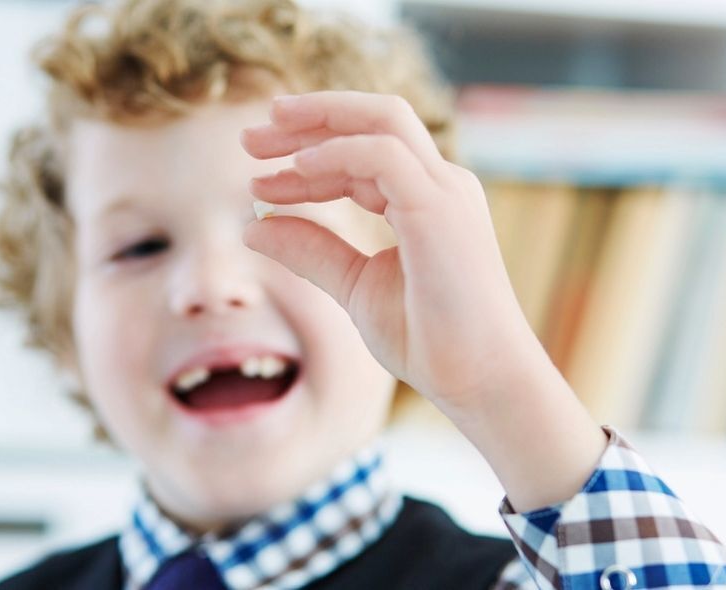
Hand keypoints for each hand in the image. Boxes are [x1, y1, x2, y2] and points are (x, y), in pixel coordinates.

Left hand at [241, 91, 537, 415]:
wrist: (478, 380)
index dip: (306, 163)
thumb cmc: (430, 340)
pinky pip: (385, 155)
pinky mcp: (440, 208)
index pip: (361, 159)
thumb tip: (251, 227)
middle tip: (247, 138)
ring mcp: (444, 191)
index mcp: (424, 200)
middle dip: (308, 120)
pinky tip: (297, 167)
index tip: (256, 185)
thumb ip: (311, 251)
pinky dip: (339, 152)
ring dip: (318, 120)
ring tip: (259, 139)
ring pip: (383, 120)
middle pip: (372, 121)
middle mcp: (440, 184)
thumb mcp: (355, 286)